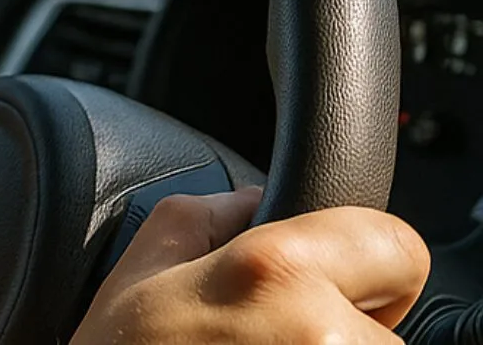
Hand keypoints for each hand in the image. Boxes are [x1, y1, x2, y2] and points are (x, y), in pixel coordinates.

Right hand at [73, 187, 429, 342]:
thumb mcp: (137, 272)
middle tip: (274, 340)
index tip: (332, 283)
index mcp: (273, 271)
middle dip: (346, 327)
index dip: (365, 259)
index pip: (396, 245)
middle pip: (390, 324)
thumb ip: (204, 217)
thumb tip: (253, 202)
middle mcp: (320, 333)